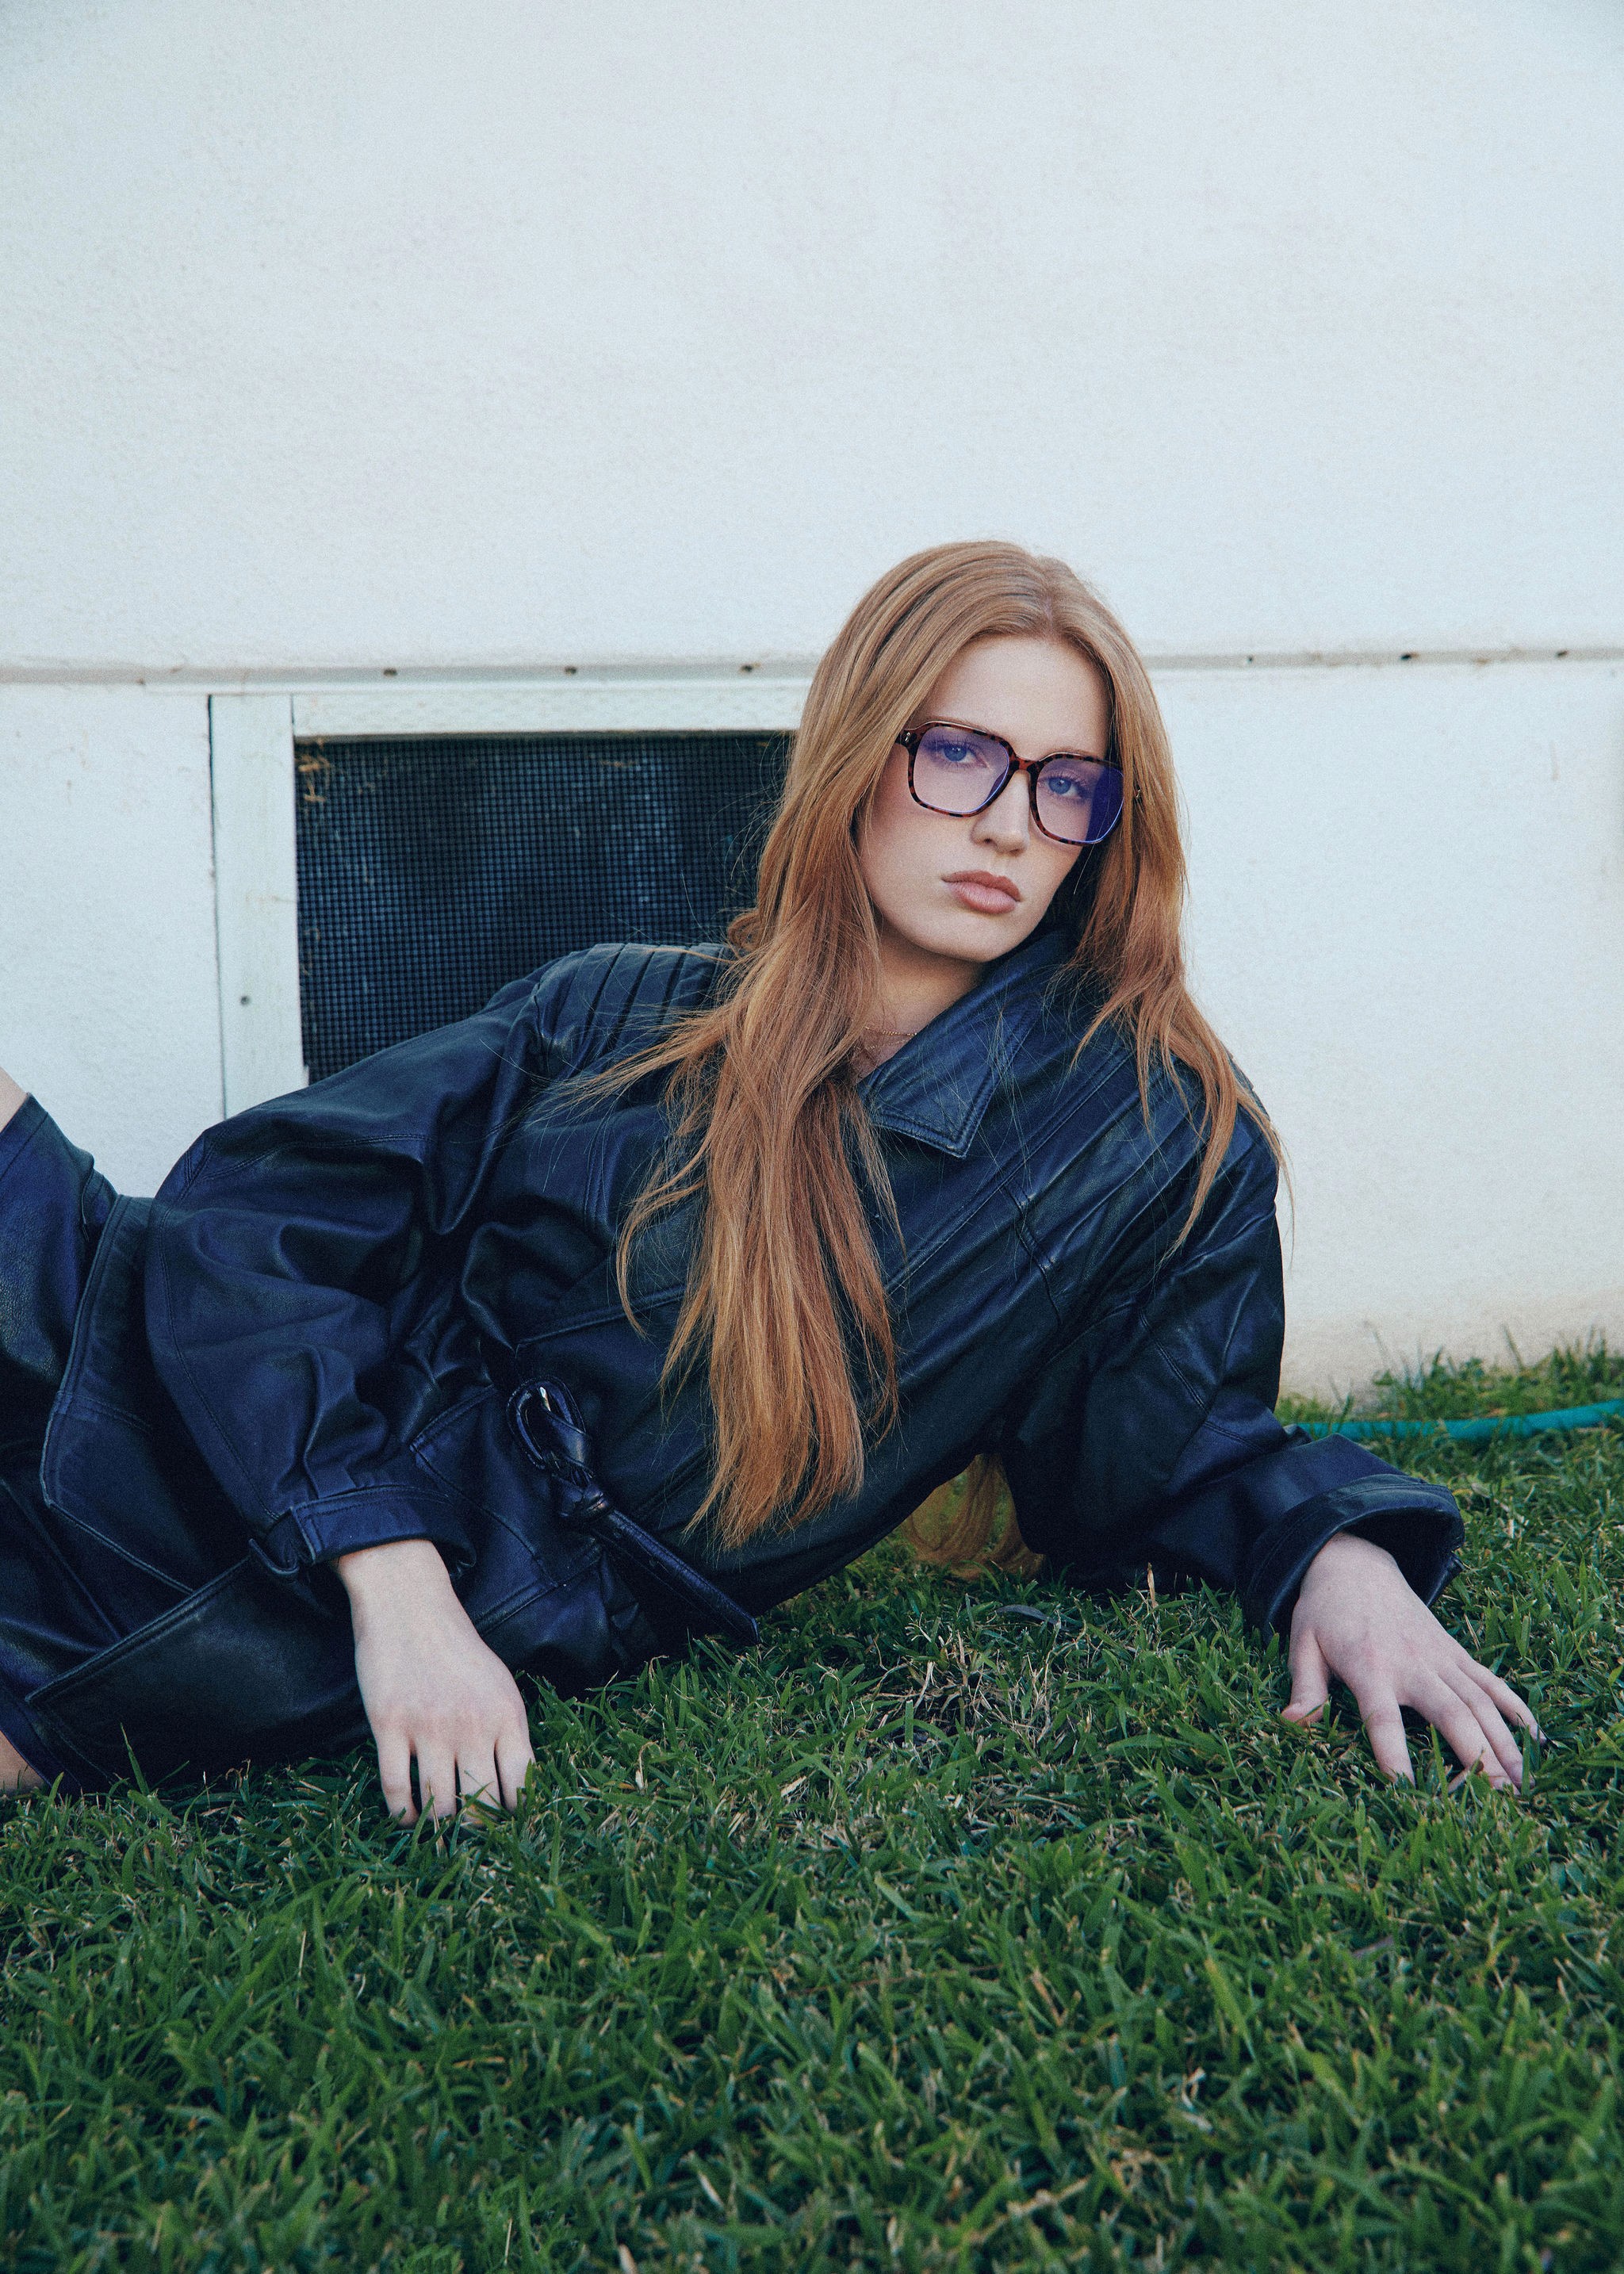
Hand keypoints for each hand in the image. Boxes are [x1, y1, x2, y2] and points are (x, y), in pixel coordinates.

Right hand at [334, 1538, 534, 1821]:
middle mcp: (471, 1724)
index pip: (521, 1786)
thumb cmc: (457, 1649)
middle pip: (479, 1804)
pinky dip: (403, 1814)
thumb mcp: (499, 1685)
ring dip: (438, 1828)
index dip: (515, 1818)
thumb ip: (508, 1733)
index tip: (506, 1831)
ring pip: (438, 1804)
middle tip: (468, 1839)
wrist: (409, 1605)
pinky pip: (396, 1789)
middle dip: (475, 1831)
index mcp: (506, 1715)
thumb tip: (517, 1791)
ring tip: (438, 1833)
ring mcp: (428, 1726)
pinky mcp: (389, 1725)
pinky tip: (408, 1817)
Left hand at [1283, 1530, 1538, 1790]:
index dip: (1394, 1755)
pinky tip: (1537, 1740)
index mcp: (1369, 1667)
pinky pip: (1492, 1682)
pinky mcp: (1456, 1653)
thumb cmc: (1325, 1613)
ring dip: (1504, 1742)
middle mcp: (1411, 1663)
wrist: (1356, 1565)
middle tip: (1499, 1799)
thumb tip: (1290, 1724)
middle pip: (1451, 1713)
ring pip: (1481, 1702)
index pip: (1382, 1719)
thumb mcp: (1302, 1645)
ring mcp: (1440, 1657)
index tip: (1407, 1792)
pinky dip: (1517, 1708)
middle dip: (1476, 1756)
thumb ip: (1304, 1688)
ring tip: (1523, 1785)